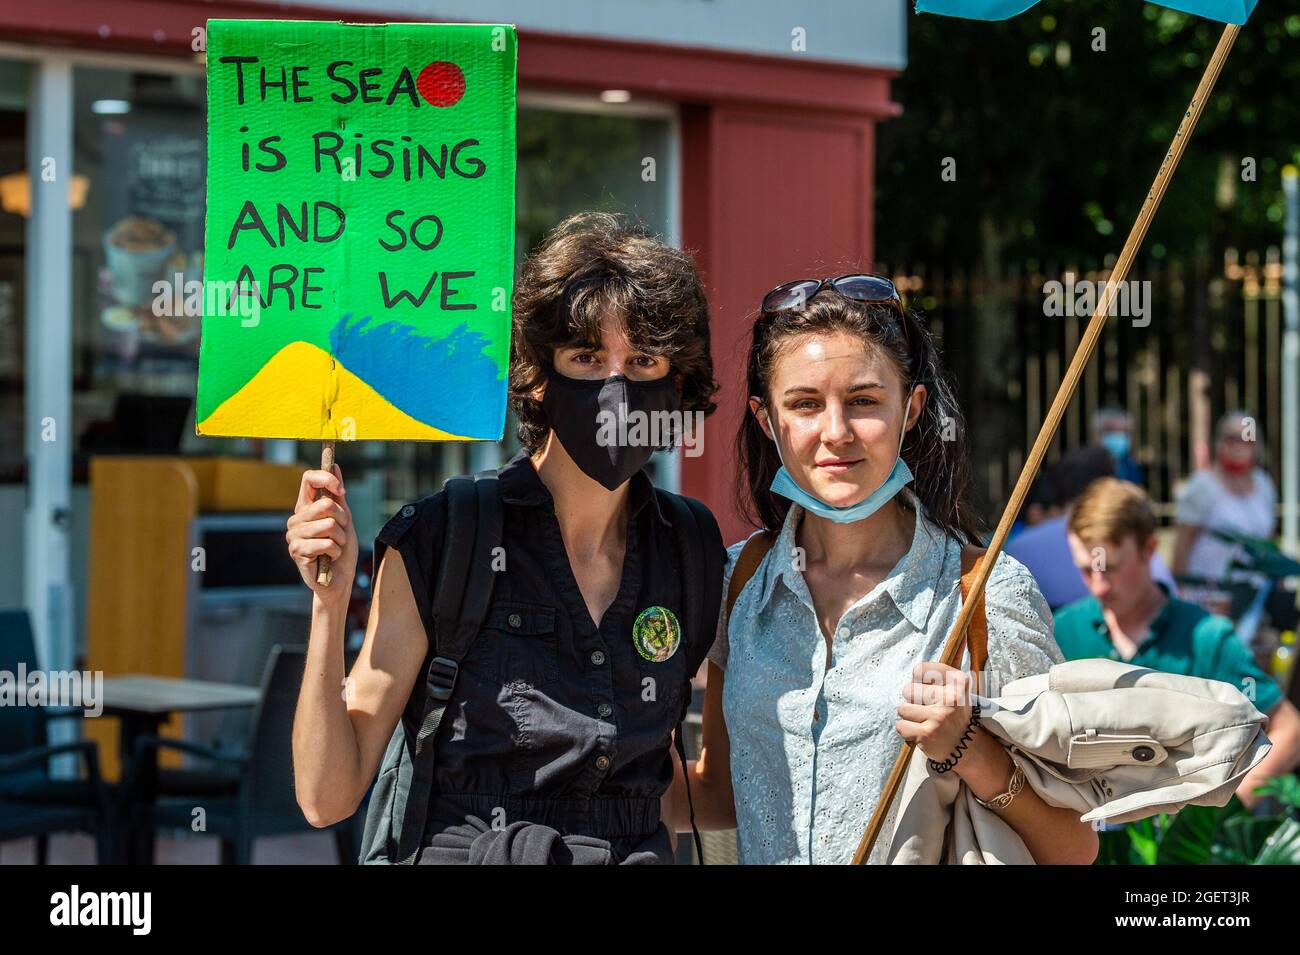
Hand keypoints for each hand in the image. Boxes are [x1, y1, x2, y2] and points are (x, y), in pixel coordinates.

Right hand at [286, 465, 357, 599]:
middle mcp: (296, 518)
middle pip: (326, 505)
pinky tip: (329, 558)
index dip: (326, 479)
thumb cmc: (341, 549)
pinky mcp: (297, 552)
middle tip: (340, 533)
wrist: (340, 579)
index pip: (309, 479)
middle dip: (342, 521)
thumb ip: (338, 494)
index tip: (341, 492)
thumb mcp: (344, 518)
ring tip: (334, 547)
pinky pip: (326, 543)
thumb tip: (335, 465)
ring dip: (340, 539)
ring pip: (329, 525)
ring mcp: (294, 535)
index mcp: (306, 507)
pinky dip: (336, 551)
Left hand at [896, 661, 977, 763]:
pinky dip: (907, 731)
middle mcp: (951, 697)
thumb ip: (954, 660)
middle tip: (929, 710)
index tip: (930, 690)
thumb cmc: (954, 711)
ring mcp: (939, 717)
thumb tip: (964, 632)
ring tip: (926, 721)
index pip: (919, 670)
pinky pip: (900, 726)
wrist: (965, 746)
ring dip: (910, 717)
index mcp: (958, 681)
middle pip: (908, 690)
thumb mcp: (957, 686)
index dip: (918, 682)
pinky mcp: (927, 734)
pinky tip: (922, 733)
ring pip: (902, 708)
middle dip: (913, 701)